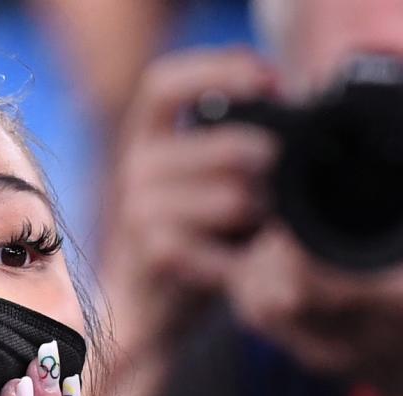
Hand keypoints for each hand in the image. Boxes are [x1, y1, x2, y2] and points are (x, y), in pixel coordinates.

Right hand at [100, 48, 277, 355]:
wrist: (146, 303)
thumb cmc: (187, 234)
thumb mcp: (203, 177)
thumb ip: (227, 142)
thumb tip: (280, 109)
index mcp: (147, 138)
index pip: (165, 85)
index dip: (217, 72)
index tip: (268, 82)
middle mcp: (135, 168)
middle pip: (223, 143)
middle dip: (266, 160)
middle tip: (276, 181)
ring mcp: (140, 212)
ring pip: (231, 197)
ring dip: (258, 213)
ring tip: (256, 227)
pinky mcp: (155, 253)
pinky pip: (223, 242)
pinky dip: (241, 254)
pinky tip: (236, 259)